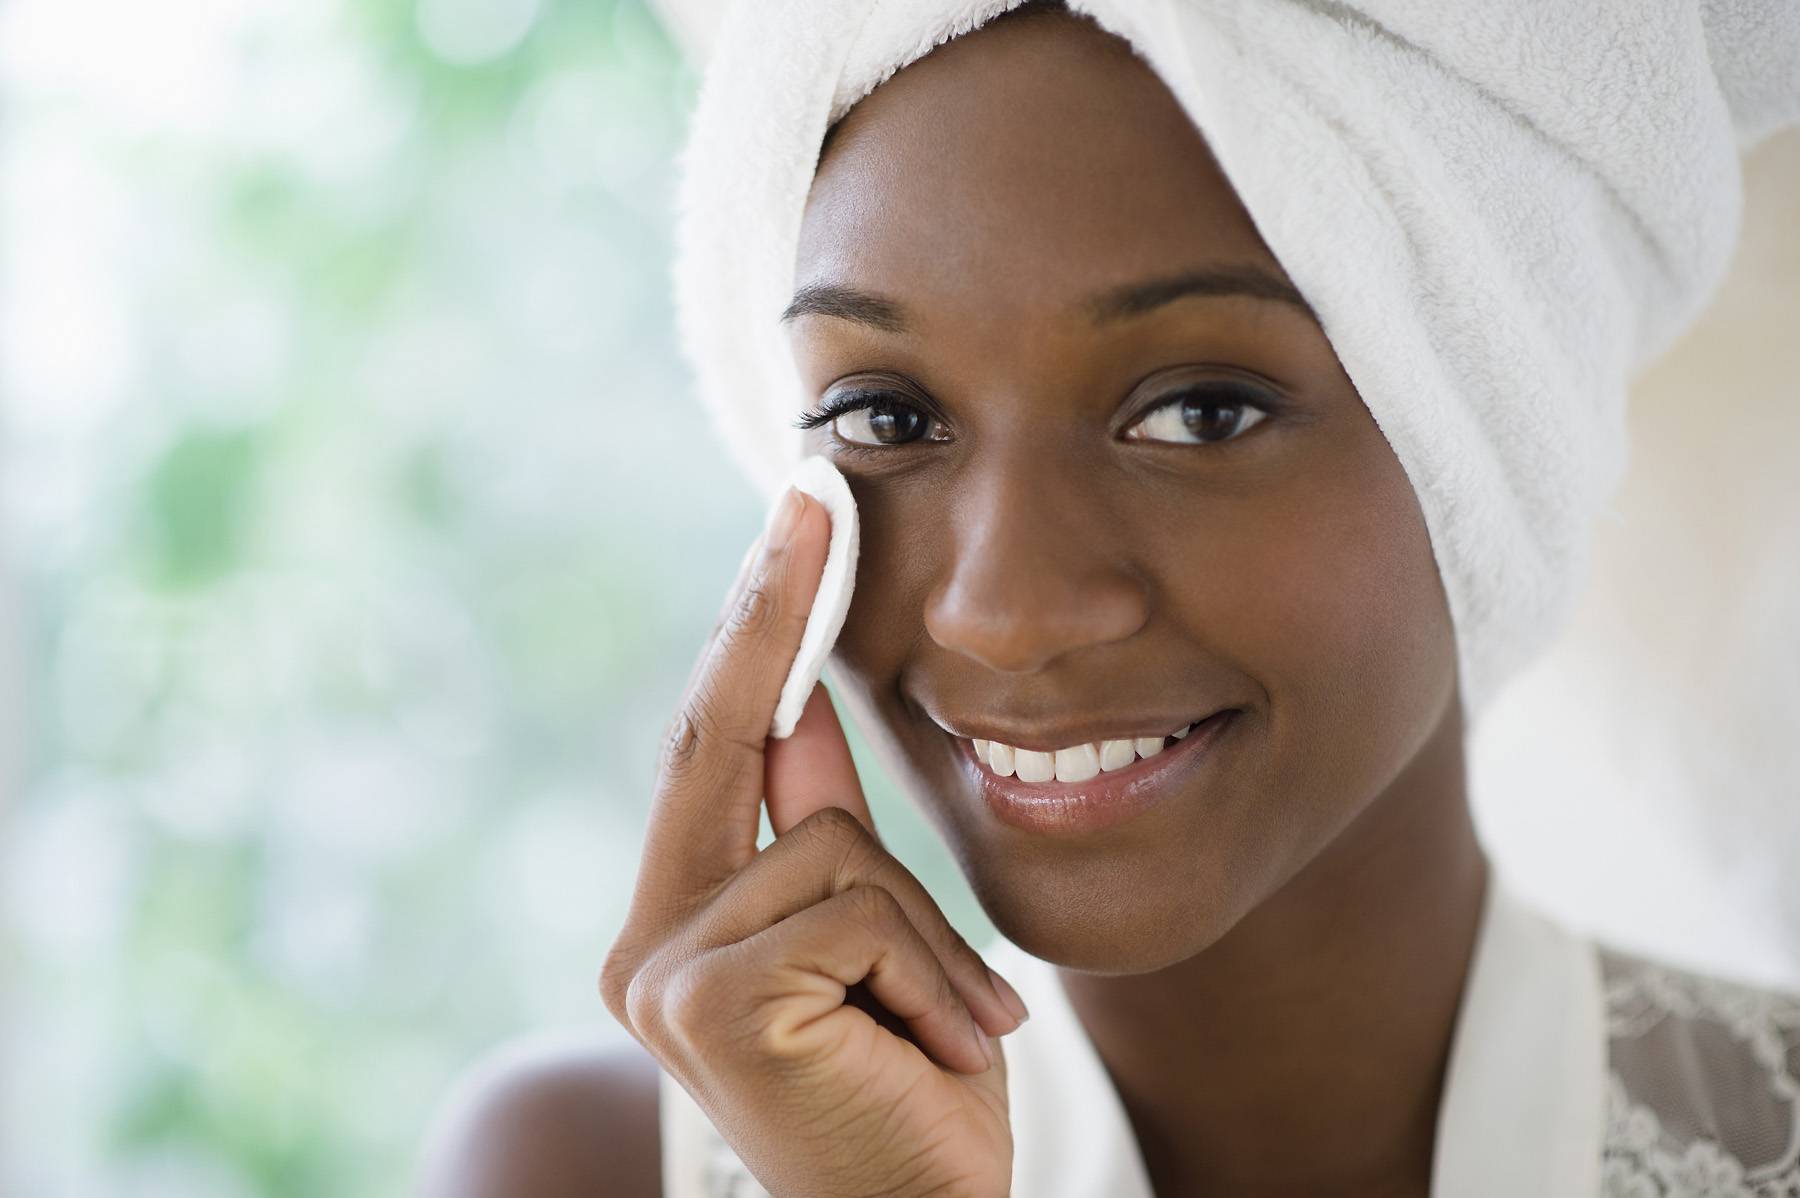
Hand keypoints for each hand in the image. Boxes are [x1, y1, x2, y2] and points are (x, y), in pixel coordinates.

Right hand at [599, 486, 1026, 1197]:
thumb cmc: (905, 1091)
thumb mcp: (873, 939)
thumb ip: (823, 829)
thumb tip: (807, 701)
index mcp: (677, 926)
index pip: (712, 749)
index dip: (750, 631)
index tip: (792, 522)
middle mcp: (648, 946)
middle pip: (721, 740)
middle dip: (774, 611)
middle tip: (817, 488)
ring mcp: (669, 973)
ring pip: (833, 839)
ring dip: (924, 930)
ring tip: (945, 1028)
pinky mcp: (716, 1000)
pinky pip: (857, 905)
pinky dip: (928, 970)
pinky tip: (933, 1048)